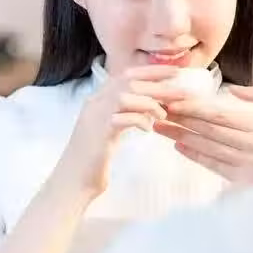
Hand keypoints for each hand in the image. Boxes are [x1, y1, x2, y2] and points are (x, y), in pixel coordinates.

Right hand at [56, 65, 186, 197]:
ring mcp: (94, 117)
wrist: (72, 181)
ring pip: (124, 97)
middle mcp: (94, 103)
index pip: (126, 75)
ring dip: (149, 103)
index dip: (151, 71)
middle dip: (157, 83)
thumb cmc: (94, 158)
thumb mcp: (110, 129)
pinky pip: (122, 118)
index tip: (174, 72)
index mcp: (98, 99)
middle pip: (128, 82)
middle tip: (180, 90)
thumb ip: (125, 113)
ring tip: (164, 114)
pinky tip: (149, 128)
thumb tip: (153, 105)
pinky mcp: (98, 134)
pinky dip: (140, 120)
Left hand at [153, 85, 252, 179]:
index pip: (217, 114)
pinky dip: (197, 156)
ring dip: (181, 137)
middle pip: (207, 129)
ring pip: (207, 147)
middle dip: (179, 120)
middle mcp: (250, 143)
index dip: (192, 107)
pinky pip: (216, 166)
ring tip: (160, 128)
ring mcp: (246, 163)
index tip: (171, 101)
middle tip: (156, 111)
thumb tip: (233, 91)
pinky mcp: (246, 178)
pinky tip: (180, 148)